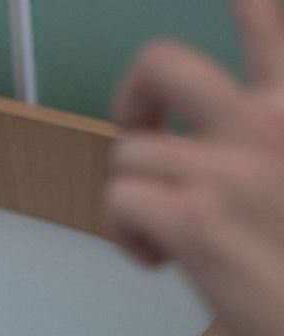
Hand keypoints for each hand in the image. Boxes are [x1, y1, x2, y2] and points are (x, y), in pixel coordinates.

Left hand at [104, 0, 283, 335]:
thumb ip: (268, 146)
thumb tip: (203, 141)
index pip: (269, 20)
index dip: (248, 2)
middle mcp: (271, 125)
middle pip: (163, 62)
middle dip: (135, 95)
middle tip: (145, 133)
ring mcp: (230, 172)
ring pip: (130, 152)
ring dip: (136, 193)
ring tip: (169, 231)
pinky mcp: (196, 223)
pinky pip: (119, 198)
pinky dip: (125, 232)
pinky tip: (159, 258)